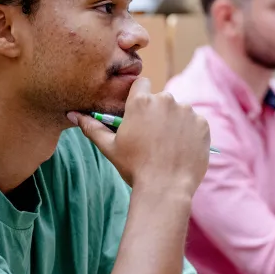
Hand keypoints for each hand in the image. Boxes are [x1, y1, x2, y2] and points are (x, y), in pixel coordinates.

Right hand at [68, 77, 210, 196]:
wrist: (166, 189)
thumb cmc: (134, 168)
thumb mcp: (109, 148)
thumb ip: (92, 127)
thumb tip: (72, 114)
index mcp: (141, 102)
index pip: (141, 84)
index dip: (139, 97)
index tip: (138, 114)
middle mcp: (166, 100)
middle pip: (160, 99)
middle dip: (157, 114)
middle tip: (152, 138)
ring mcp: (187, 111)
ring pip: (178, 111)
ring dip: (174, 123)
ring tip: (167, 147)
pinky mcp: (202, 124)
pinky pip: (194, 123)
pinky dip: (189, 133)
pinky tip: (181, 150)